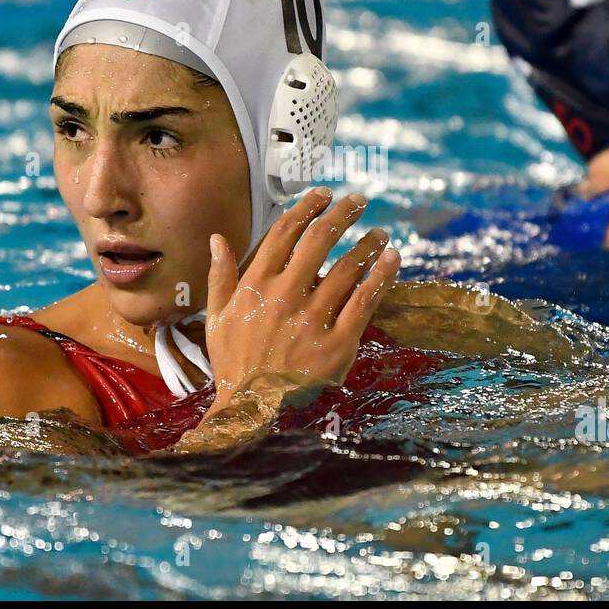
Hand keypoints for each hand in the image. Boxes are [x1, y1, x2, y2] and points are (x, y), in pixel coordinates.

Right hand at [201, 187, 399, 415]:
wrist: (254, 414)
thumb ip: (220, 277)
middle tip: (359, 200)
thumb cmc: (234, 365)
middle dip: (343, 213)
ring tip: (380, 232)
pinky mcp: (338, 343)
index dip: (306, 206)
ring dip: (367, 242)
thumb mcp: (217, 319)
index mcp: (254, 286)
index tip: (323, 194)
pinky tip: (392, 258)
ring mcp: (313, 319)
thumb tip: (218, 238)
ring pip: (347, 267)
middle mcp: (284, 296)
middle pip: (320, 239)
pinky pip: (365, 300)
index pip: (284, 232)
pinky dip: (381, 274)